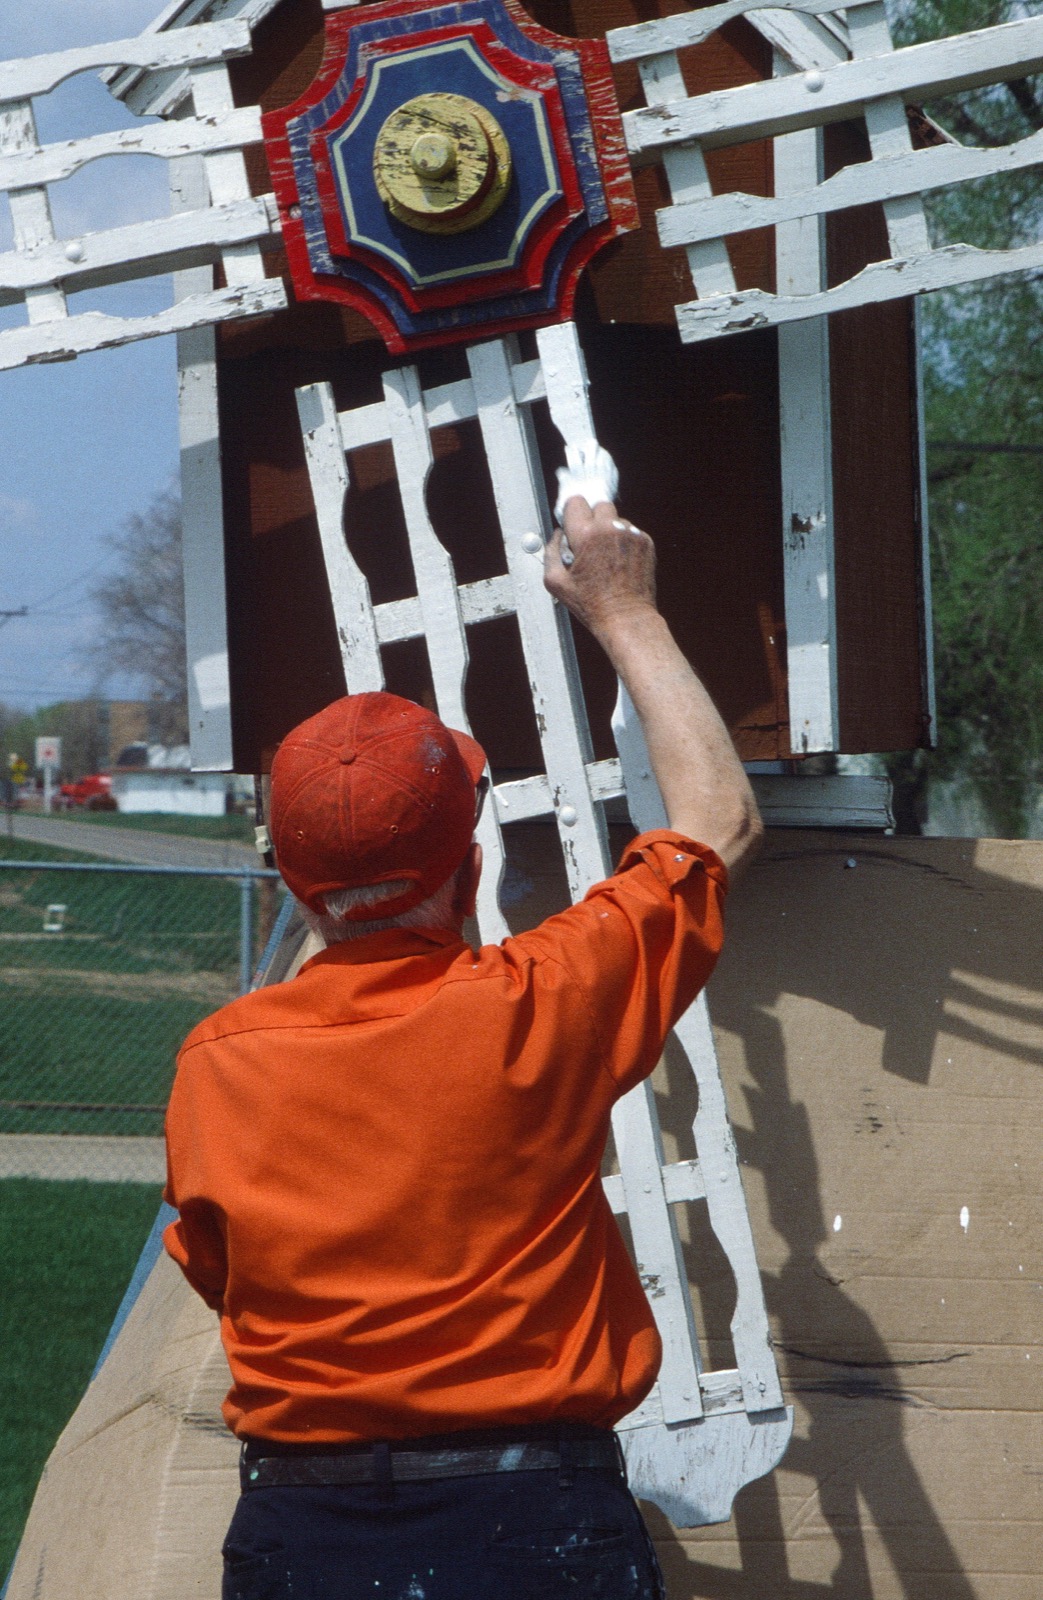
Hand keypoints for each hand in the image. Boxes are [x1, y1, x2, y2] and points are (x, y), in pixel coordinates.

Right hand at [544, 497, 656, 640]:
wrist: (626, 617)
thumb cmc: (592, 604)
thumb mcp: (555, 582)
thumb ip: (550, 552)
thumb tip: (557, 536)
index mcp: (586, 535)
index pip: (575, 502)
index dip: (571, 514)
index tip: (572, 525)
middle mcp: (610, 529)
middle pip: (599, 505)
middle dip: (592, 519)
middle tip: (589, 541)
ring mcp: (631, 535)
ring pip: (616, 519)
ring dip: (609, 530)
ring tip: (605, 556)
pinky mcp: (645, 542)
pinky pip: (630, 531)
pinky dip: (623, 541)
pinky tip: (618, 561)